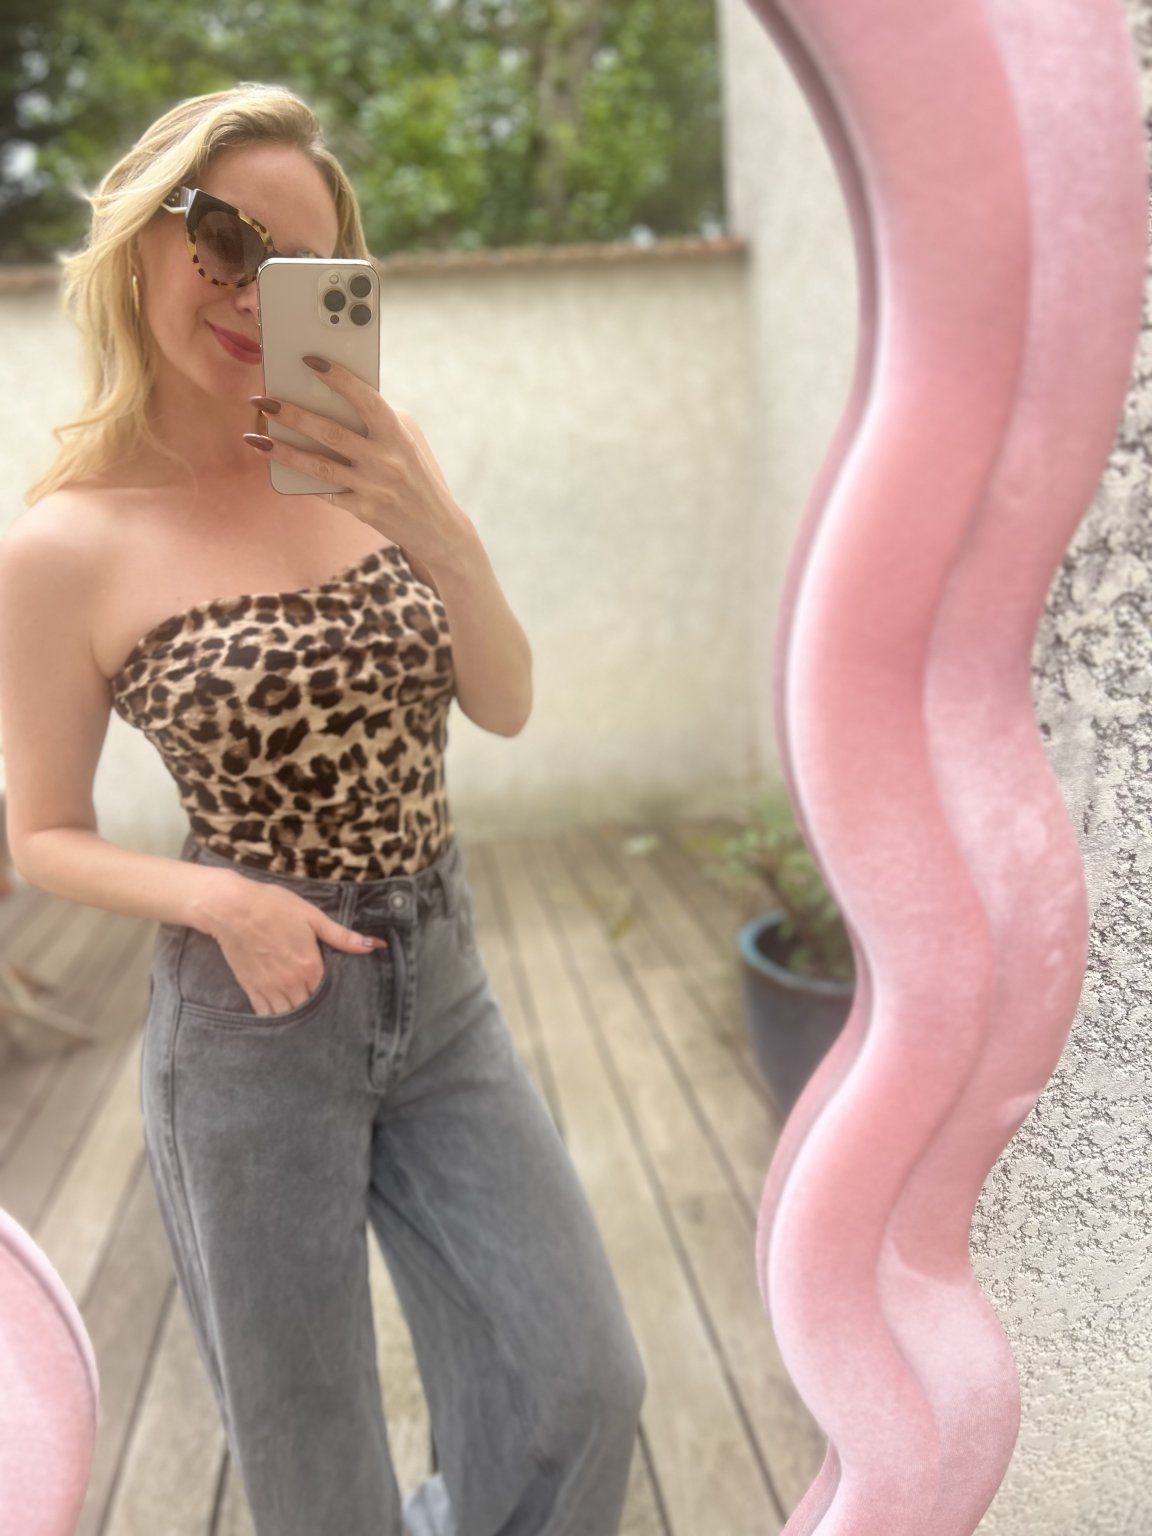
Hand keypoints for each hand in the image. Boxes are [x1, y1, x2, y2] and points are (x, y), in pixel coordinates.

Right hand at [207, 877, 387, 1016]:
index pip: (328, 993)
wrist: (233, 908)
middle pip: (309, 1007)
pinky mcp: (250, 988)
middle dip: (317, 1009)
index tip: (339, 998)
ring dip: (297, 1016)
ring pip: (288, 1015)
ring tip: (305, 1015)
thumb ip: (343, 937)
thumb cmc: (275, 907)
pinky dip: (274, 1017)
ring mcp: (269, 988)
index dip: (334, 997)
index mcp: (310, 967)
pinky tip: (282, 1016)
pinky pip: (265, 1013)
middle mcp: (291, 983)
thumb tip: (376, 945)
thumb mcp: (313, 917)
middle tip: (325, 1011)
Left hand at [244, 357, 468, 575]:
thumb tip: (329, 401)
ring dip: (283, 450)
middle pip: (331, 433)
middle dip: (292, 414)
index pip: (366, 400)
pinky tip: (276, 466)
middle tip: (263, 400)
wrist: (438, 527)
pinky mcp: (364, 511)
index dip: (338, 378)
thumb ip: (377, 420)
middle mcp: (386, 460)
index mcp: (398, 435)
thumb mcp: (408, 441)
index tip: (310, 360)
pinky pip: (325, 491)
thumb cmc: (417, 473)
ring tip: (255, 437)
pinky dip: (300, 479)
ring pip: (319, 466)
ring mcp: (374, 488)